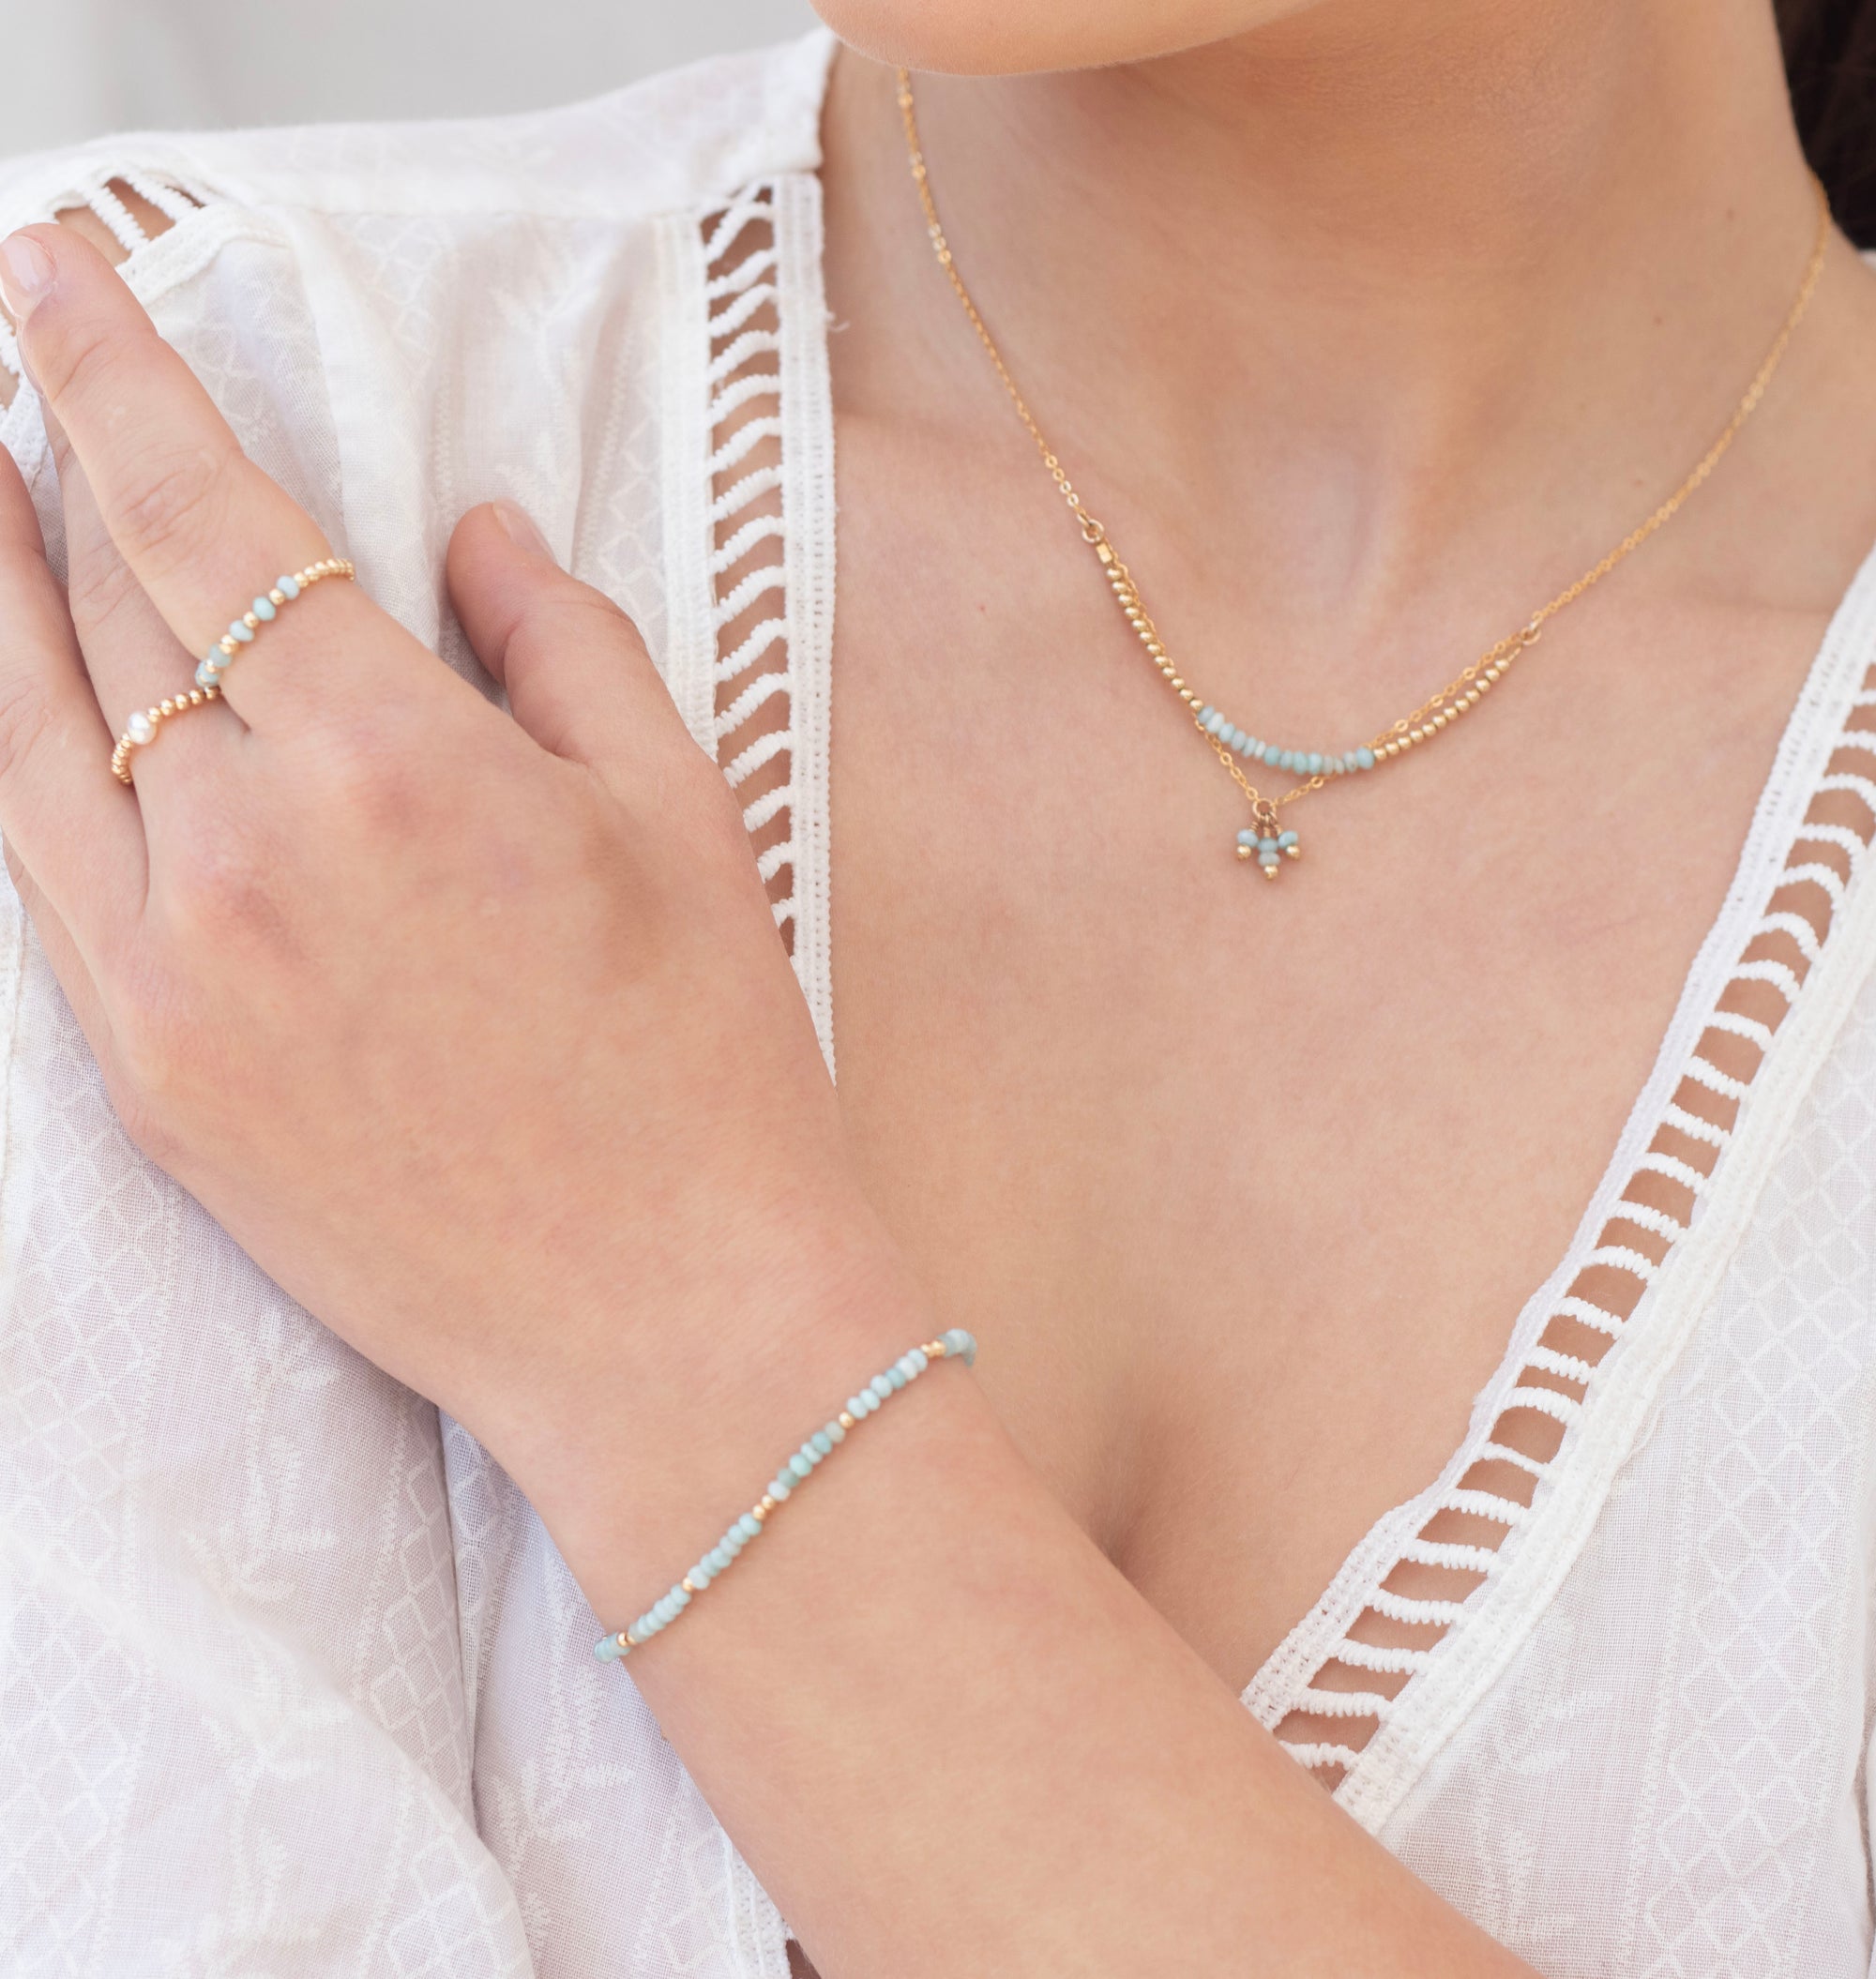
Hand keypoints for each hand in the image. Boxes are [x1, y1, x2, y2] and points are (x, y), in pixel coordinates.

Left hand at [0, 222, 915, 1564]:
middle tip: (30, 362)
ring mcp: (174, 981)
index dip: (116, 376)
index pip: (210, 517)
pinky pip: (40, 880)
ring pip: (31, 737)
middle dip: (57, 460)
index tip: (56, 277)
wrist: (670, 1319)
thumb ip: (561, 642)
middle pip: (110, 605)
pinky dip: (14, 762)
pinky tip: (25, 703)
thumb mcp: (679, 817)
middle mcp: (250, 858)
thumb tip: (470, 536)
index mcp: (398, 768)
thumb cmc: (705, 1070)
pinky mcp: (151, 1085)